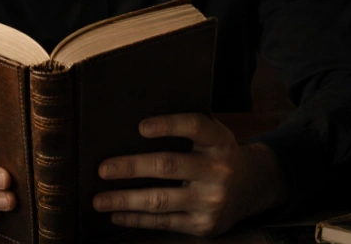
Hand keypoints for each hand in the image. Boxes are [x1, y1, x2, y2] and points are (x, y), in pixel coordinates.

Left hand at [92, 113, 287, 236]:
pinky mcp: (203, 225)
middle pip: (167, 166)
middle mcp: (218, 171)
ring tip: (99, 199)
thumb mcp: (213, 136)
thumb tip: (133, 129)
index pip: (195, 126)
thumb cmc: (218, 155)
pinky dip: (136, 219)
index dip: (168, 125)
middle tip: (102, 169)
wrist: (252, 187)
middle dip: (131, 167)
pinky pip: (163, 222)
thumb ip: (187, 131)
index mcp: (219, 142)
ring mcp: (211, 200)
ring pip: (160, 199)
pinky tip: (117, 215)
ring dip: (124, 200)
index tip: (140, 127)